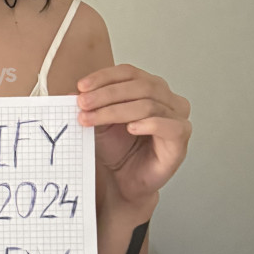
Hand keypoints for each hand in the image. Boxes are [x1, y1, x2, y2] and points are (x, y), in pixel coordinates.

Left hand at [76, 64, 190, 204]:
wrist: (124, 180)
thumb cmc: (118, 149)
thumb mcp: (99, 121)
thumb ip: (90, 105)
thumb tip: (73, 93)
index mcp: (150, 87)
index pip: (129, 72)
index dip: (104, 77)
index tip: (81, 87)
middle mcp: (167, 99)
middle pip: (140, 86)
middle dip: (106, 94)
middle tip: (83, 103)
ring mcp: (177, 118)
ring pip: (149, 105)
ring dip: (116, 110)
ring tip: (93, 118)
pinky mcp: (180, 139)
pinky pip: (169, 126)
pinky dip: (149, 124)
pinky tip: (131, 128)